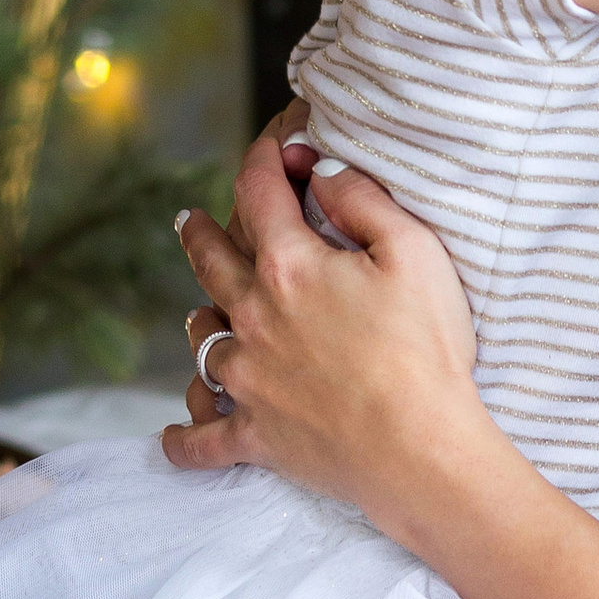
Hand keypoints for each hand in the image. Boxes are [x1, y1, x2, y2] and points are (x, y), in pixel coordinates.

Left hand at [164, 141, 484, 532]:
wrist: (421, 450)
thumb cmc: (426, 350)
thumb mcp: (414, 252)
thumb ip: (363, 200)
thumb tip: (322, 171)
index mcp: (290, 267)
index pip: (259, 194)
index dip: (263, 160)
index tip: (272, 147)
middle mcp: (254, 318)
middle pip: (211, 262)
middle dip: (199, 233)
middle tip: (188, 220)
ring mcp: (248, 380)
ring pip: (201, 340)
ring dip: (200, 320)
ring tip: (202, 314)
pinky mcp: (254, 436)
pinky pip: (200, 439)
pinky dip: (183, 438)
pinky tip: (173, 438)